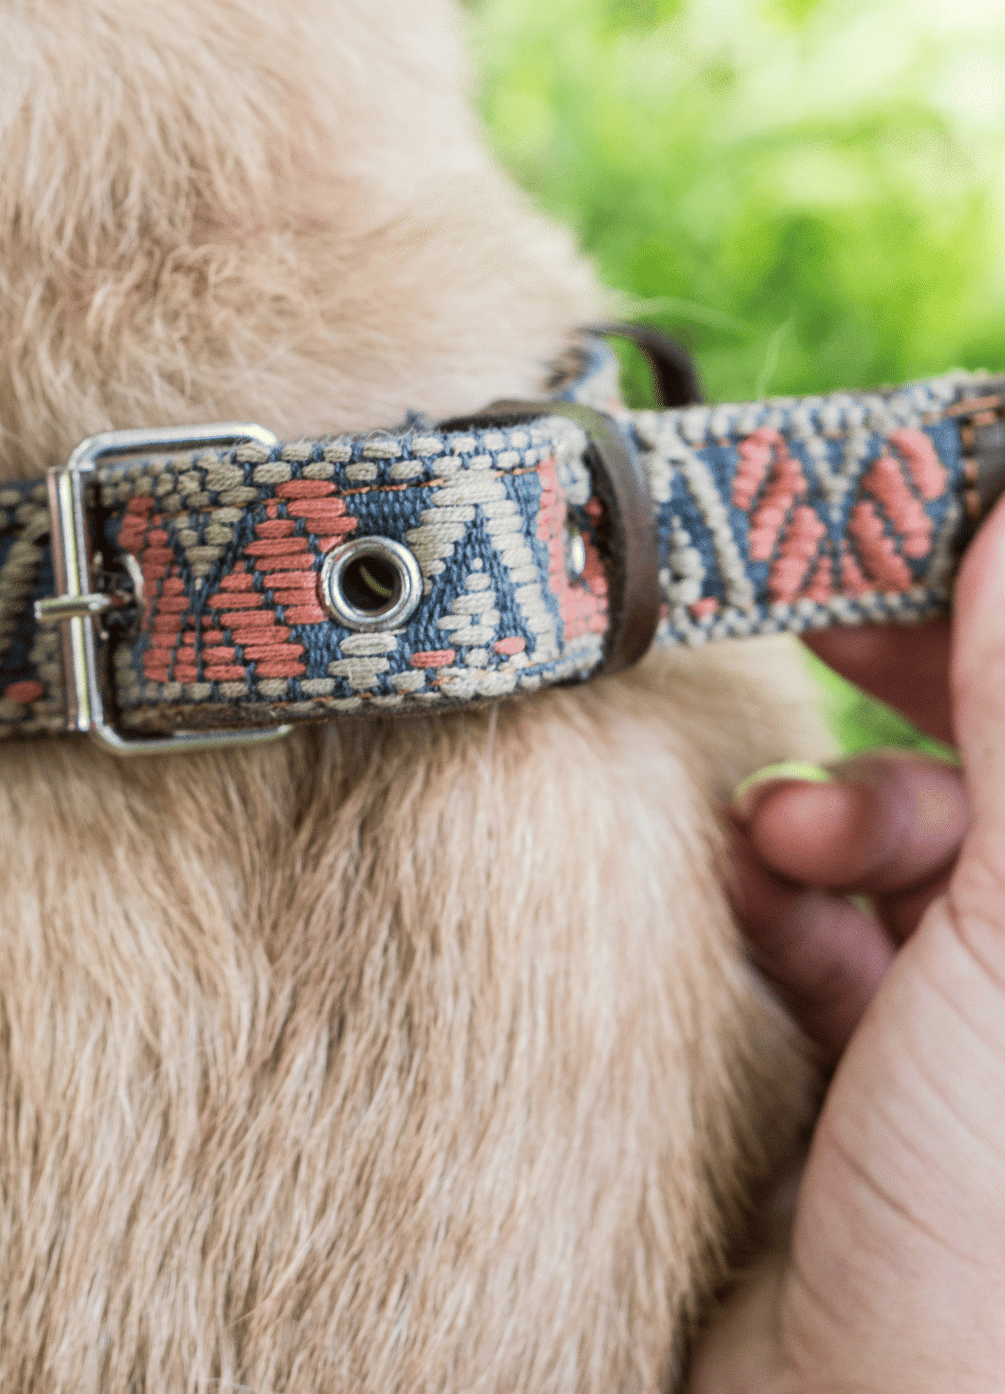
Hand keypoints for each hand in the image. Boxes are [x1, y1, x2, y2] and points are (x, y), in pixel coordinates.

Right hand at [692, 510, 1004, 1392]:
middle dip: (909, 694)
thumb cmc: (998, 1226)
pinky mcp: (870, 1064)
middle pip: (996, 762)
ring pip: (903, 837)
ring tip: (782, 845)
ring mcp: (977, 1020)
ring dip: (828, 816)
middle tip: (815, 621)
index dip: (987, 603)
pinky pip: (823, 926)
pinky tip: (760, 922)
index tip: (910, 515)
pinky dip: (779, 903)